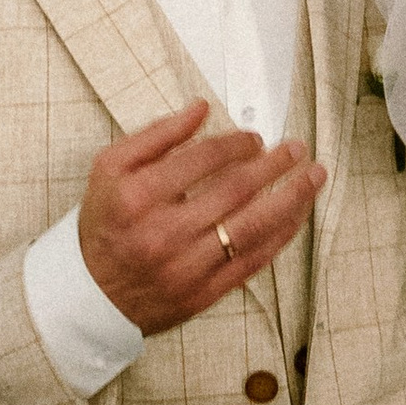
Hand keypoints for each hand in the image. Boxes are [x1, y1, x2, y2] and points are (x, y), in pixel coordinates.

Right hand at [75, 100, 321, 335]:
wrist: (92, 294)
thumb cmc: (105, 226)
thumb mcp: (110, 169)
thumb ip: (155, 135)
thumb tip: (200, 110)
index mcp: (139, 196)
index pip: (205, 158)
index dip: (238, 143)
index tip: (254, 138)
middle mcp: (164, 232)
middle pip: (236, 190)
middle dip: (275, 165)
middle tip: (296, 149)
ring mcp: (187, 266)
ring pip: (253, 227)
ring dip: (291, 198)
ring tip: (313, 177)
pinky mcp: (204, 292)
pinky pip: (254, 261)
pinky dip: (281, 235)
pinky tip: (296, 215)